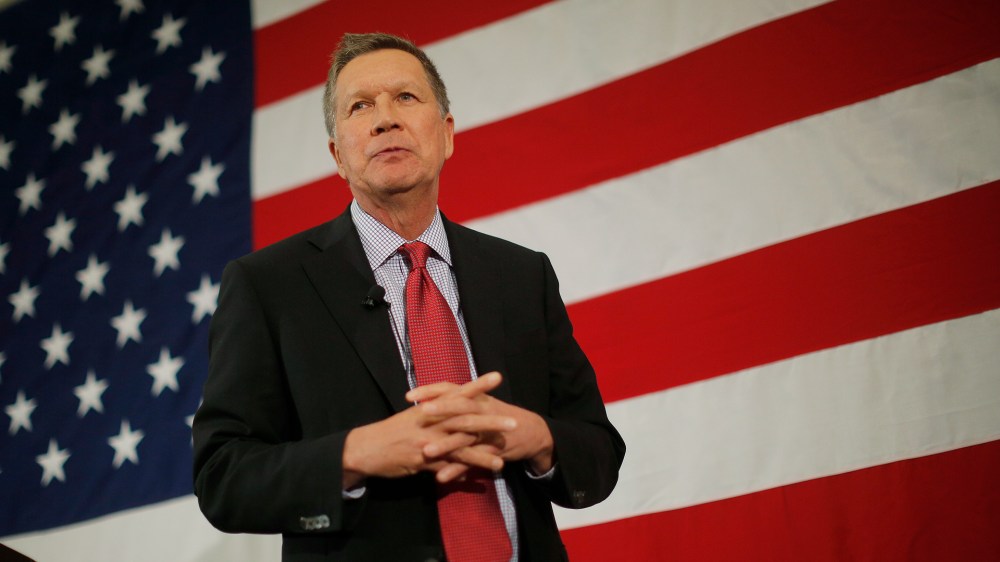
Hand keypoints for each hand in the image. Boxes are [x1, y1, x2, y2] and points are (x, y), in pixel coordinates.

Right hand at [341, 373, 515, 487]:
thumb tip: (449, 406)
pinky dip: (461, 472)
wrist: (366, 448)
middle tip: (514, 422)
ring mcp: (428, 442)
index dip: (478, 385)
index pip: (457, 392)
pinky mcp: (423, 461)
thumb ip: (433, 413)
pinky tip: (478, 478)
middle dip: (491, 421)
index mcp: (429, 408)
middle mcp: (431, 422)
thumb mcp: (412, 417)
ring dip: (483, 453)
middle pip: (466, 419)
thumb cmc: (390, 431)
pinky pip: (446, 468)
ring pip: (460, 446)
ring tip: (503, 458)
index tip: (497, 377)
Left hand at [408, 372, 554, 479]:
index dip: (431, 390)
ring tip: (425, 452)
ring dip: (445, 445)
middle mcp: (483, 411)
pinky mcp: (493, 451)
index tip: (409, 396)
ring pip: (466, 437)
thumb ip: (459, 401)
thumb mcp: (481, 403)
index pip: (452, 388)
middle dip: (441, 409)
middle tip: (419, 413)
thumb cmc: (499, 416)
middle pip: (461, 407)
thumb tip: (429, 399)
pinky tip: (441, 478)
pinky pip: (473, 461)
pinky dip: (457, 470)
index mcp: (476, 398)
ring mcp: (489, 432)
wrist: (530, 432)